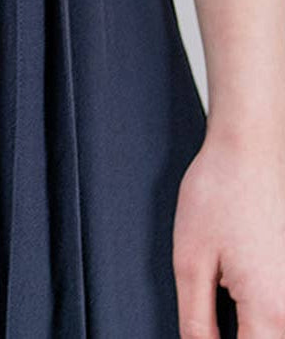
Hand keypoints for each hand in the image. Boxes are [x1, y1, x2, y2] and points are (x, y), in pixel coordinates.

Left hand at [172, 121, 284, 337]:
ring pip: (277, 327)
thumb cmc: (221, 190)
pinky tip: (248, 283)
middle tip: (215, 307)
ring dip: (254, 322)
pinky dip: (266, 305)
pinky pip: (282, 305)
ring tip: (229, 290)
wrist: (251, 146)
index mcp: (269, 311)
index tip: (205, 336)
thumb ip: (196, 322)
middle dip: (242, 334)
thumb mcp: (190, 262)